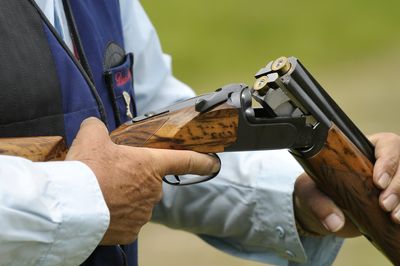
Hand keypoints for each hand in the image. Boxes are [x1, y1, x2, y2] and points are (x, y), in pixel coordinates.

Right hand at [66, 118, 219, 244]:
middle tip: (109, 177)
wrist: (71, 205)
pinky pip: (127, 221)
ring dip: (123, 198)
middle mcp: (153, 191)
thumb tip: (95, 127)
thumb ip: (98, 128)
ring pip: (136, 202)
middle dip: (133, 179)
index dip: (202, 161)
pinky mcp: (130, 232)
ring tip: (100, 194)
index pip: (186, 161)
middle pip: (149, 182)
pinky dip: (116, 216)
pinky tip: (101, 210)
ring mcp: (143, 213)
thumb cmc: (87, 169)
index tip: (214, 163)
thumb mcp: (92, 136)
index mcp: (151, 165)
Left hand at [294, 132, 399, 236]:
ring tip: (394, 217)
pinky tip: (398, 221)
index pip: (386, 144)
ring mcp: (391, 182)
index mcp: (361, 149)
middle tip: (384, 205)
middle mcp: (381, 162)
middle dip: (398, 185)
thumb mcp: (310, 194)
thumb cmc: (315, 191)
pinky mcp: (394, 201)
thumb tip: (334, 222)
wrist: (319, 212)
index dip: (387, 160)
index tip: (378, 181)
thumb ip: (319, 204)